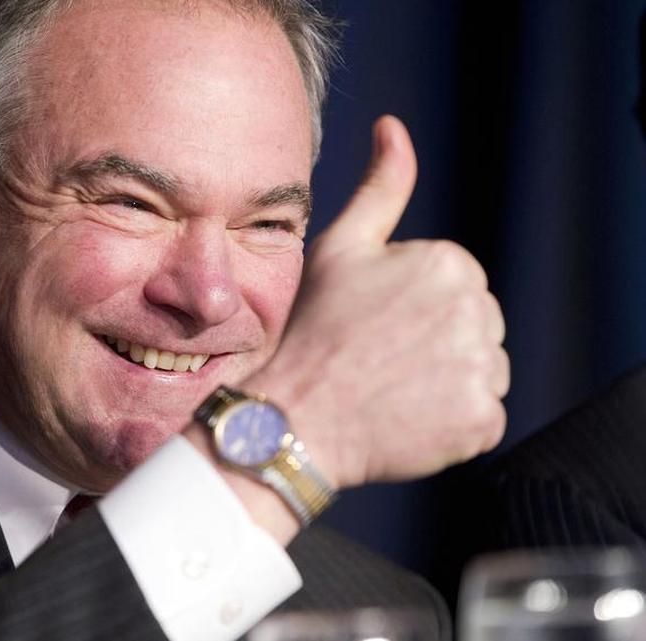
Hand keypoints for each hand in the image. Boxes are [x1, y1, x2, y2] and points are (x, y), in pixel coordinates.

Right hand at [245, 115, 508, 488]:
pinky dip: (452, 423)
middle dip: (436, 343)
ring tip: (392, 389)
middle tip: (379, 359)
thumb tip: (393, 126)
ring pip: (482, 371)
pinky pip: (483, 417)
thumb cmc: (312, 330)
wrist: (294, 418)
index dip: (412, 307)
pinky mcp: (481, 420)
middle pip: (476, 327)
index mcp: (450, 263)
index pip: (456, 286)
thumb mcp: (340, 249)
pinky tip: (408, 418)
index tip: (373, 325)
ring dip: (447, 383)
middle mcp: (478, 311)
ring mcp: (482, 370)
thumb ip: (381, 188)